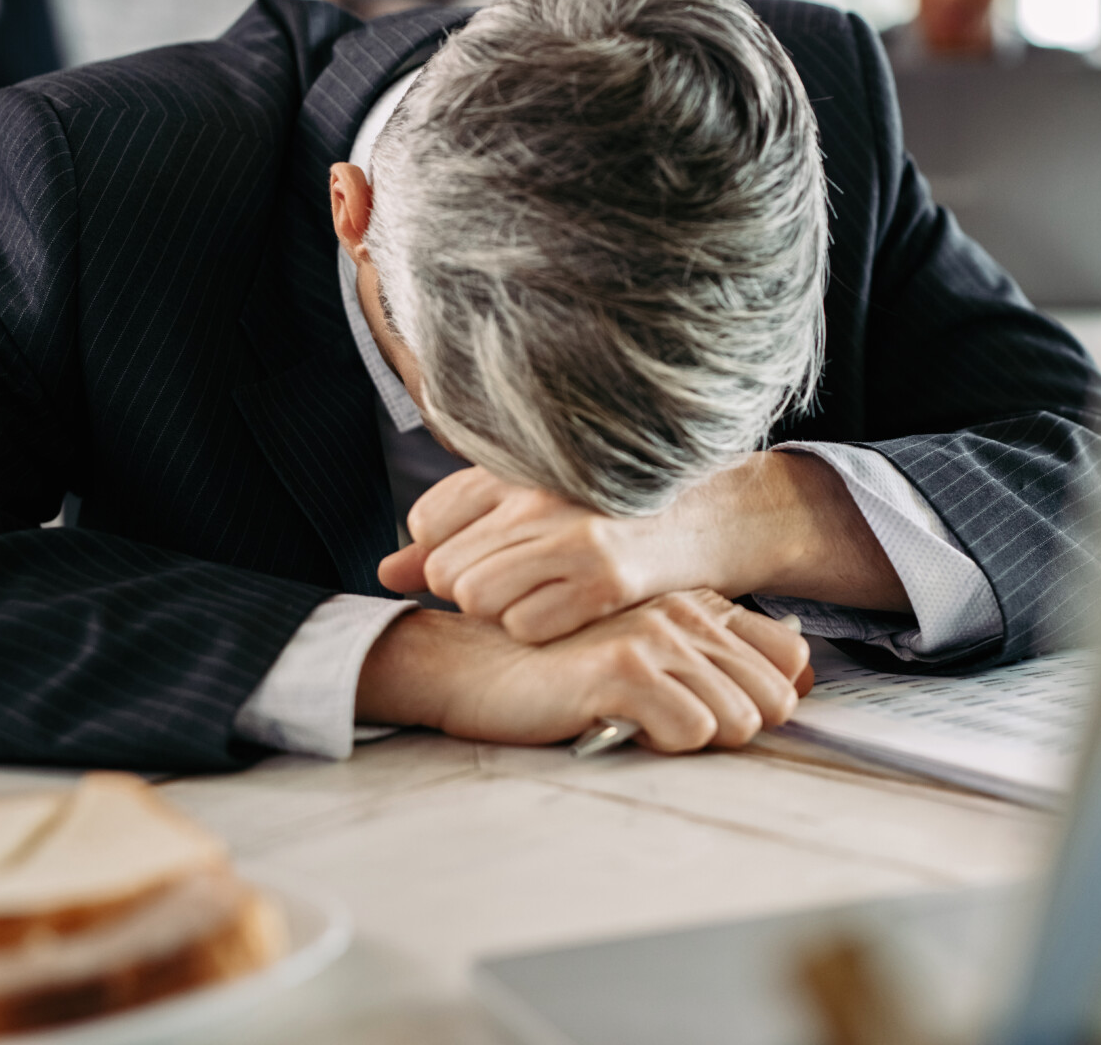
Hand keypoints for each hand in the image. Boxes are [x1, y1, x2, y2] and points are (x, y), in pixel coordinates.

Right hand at [356, 589, 811, 752]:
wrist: (471, 665)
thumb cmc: (558, 669)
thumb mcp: (645, 652)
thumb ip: (716, 660)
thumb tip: (797, 685)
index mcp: (695, 605)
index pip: (789, 655)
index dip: (768, 698)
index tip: (724, 712)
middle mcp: (684, 612)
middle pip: (772, 698)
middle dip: (732, 729)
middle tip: (671, 724)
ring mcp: (656, 635)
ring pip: (737, 721)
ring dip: (693, 739)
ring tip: (641, 723)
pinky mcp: (624, 668)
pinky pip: (692, 731)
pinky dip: (662, 744)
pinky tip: (621, 726)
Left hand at [378, 453, 907, 642]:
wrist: (716, 518)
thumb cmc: (614, 518)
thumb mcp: (533, 510)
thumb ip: (455, 537)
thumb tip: (384, 572)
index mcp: (518, 466)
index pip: (427, 525)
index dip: (449, 557)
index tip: (495, 561)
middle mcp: (537, 492)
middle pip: (446, 571)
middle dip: (473, 593)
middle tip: (525, 591)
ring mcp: (571, 533)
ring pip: (476, 598)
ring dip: (505, 615)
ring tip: (548, 602)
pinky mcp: (606, 575)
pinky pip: (526, 626)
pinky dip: (542, 634)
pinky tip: (574, 617)